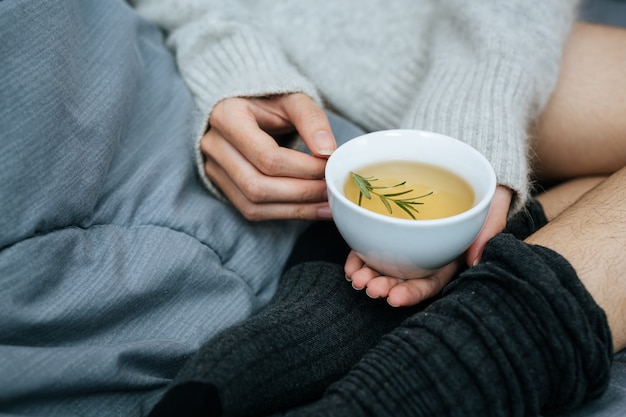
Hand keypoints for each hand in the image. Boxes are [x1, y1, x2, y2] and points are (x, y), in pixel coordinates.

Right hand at [202, 93, 336, 220]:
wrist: (246, 105)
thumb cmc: (270, 100)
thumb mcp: (293, 98)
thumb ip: (311, 120)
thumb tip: (327, 151)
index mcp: (227, 116)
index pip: (267, 156)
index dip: (303, 168)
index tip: (328, 167)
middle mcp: (214, 145)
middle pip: (257, 185)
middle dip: (300, 192)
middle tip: (331, 189)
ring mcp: (213, 168)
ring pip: (253, 204)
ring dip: (294, 209)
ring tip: (327, 204)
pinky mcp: (222, 185)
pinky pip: (251, 210)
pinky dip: (283, 214)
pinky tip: (311, 209)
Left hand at [344, 185, 512, 306]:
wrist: (472, 167)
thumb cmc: (487, 192)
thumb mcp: (494, 207)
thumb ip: (489, 231)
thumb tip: (475, 261)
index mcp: (450, 259)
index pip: (430, 283)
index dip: (412, 292)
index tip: (395, 298)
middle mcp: (427, 256)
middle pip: (404, 277)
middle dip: (385, 286)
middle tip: (369, 287)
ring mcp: (407, 242)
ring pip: (385, 264)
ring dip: (369, 274)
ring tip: (356, 277)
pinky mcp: (390, 227)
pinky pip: (373, 244)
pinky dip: (360, 256)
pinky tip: (351, 264)